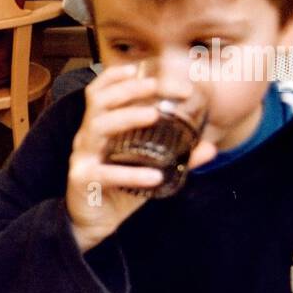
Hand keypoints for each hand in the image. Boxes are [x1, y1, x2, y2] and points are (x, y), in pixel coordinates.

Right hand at [65, 63, 215, 251]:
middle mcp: (87, 137)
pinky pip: (107, 173)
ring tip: (154, 115)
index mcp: (99, 128)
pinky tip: (155, 176)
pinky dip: (132, 173)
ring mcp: (82, 157)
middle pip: (100, 102)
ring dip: (127, 118)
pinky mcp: (83, 180)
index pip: (99, 93)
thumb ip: (175, 157)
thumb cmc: (117, 188)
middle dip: (128, 89)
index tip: (141, 68)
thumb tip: (209, 148)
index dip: (116, 77)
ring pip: (98, 128)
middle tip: (156, 86)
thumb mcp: (147, 168)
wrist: (91, 223)